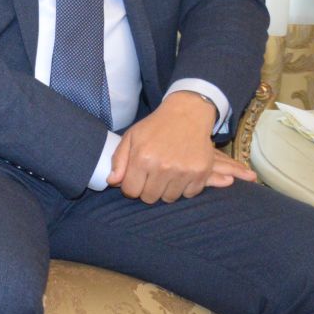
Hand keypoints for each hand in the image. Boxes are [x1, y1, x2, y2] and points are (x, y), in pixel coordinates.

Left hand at [107, 91, 255, 203]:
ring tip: (166, 174)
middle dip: (147, 190)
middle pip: (150, 198)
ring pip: (169, 198)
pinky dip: (184, 188)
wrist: (187, 114)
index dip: (131, 187)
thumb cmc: (155, 126)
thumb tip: (111, 182)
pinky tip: (181, 173)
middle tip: (151, 176)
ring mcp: (184, 171)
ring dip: (166, 190)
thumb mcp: (131, 137)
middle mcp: (163, 167)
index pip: (131, 191)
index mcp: (142, 158)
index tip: (136, 179)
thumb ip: (119, 160)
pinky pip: (189, 194)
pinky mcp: (201, 173)